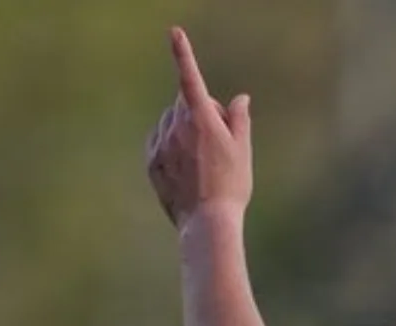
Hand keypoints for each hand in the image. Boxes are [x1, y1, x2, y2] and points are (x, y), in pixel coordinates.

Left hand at [146, 27, 252, 230]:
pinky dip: (171, 145)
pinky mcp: (152, 161)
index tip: (174, 32)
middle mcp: (177, 126)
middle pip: (186, 103)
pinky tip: (188, 168)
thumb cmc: (232, 186)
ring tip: (204, 161)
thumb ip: (239, 119)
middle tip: (220, 141)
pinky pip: (161, 141)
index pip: (190, 79)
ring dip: (185, 129)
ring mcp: (161, 144)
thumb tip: (240, 99)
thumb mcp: (242, 150)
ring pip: (172, 122)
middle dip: (201, 111)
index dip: (183, 54)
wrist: (207, 222)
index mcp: (201, 119)